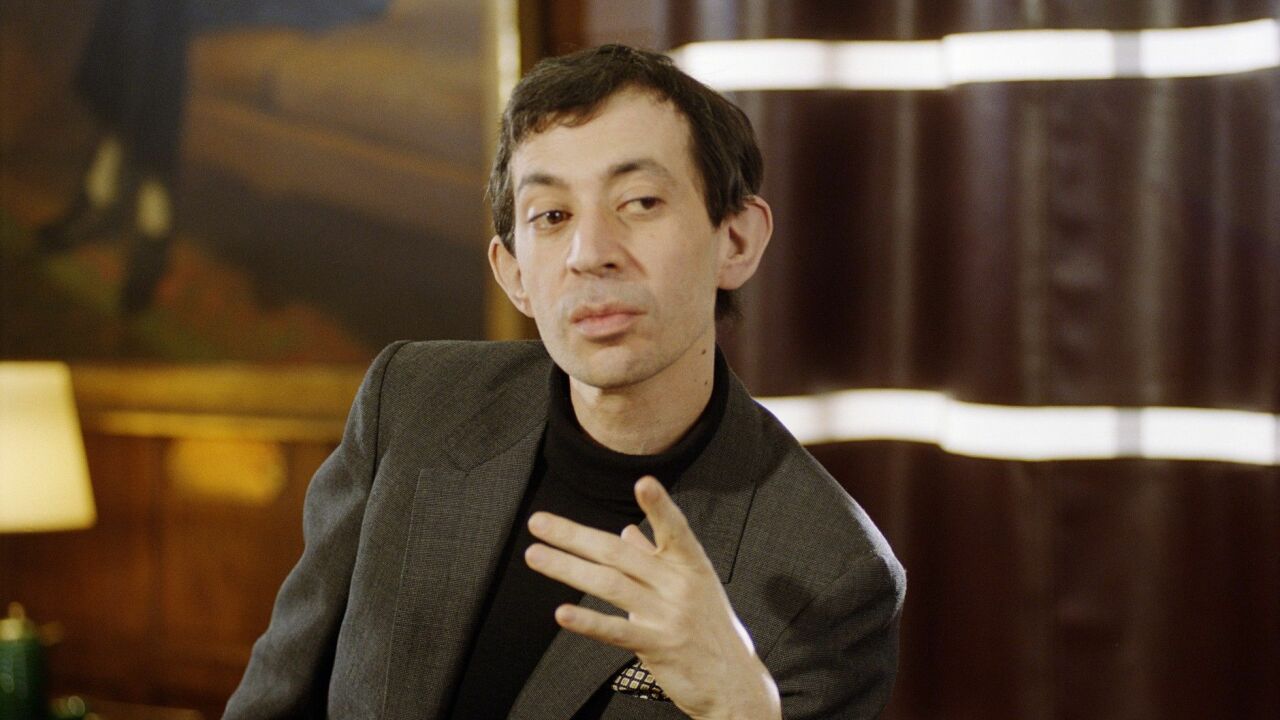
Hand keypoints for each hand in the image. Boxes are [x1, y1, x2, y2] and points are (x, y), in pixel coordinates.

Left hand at [525, 476, 780, 719]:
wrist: (734, 683)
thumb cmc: (710, 630)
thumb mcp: (694, 586)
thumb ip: (659, 556)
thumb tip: (629, 529)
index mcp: (690, 565)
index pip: (675, 530)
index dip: (660, 506)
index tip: (643, 483)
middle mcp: (680, 586)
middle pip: (619, 553)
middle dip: (574, 535)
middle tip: (539, 522)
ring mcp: (670, 616)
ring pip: (610, 585)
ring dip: (567, 569)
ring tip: (535, 556)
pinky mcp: (659, 647)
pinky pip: (617, 631)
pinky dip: (588, 621)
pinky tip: (562, 612)